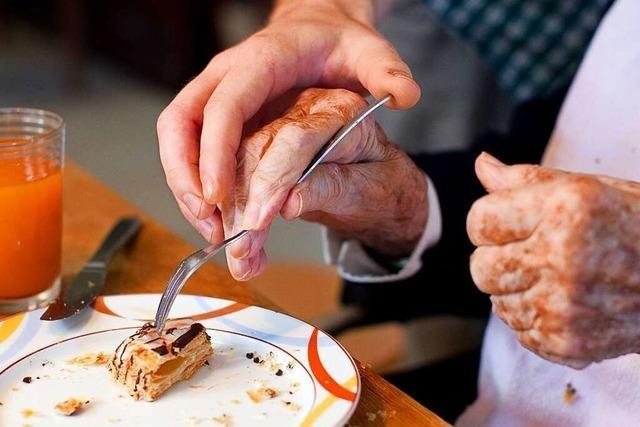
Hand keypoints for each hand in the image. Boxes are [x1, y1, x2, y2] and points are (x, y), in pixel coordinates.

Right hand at [157, 0, 420, 243]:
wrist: (318, 26)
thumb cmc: (339, 42)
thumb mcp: (368, 51)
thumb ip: (386, 71)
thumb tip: (406, 95)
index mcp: (260, 61)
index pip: (224, 107)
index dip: (214, 153)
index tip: (218, 197)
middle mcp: (227, 75)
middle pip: (181, 124)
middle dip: (187, 178)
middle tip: (210, 225)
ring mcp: (216, 92)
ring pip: (177, 138)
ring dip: (185, 186)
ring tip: (211, 230)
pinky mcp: (215, 112)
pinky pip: (190, 146)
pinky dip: (196, 181)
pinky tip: (216, 215)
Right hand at [222, 88, 427, 280]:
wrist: (381, 191)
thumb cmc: (384, 187)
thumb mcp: (370, 190)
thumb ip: (332, 188)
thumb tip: (289, 201)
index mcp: (339, 109)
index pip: (294, 139)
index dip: (271, 180)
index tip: (256, 221)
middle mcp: (303, 109)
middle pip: (254, 149)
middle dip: (241, 205)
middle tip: (242, 250)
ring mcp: (278, 125)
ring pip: (234, 165)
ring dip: (230, 215)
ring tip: (241, 258)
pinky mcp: (260, 147)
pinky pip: (230, 176)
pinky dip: (229, 215)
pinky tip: (239, 247)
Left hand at [467, 153, 639, 367]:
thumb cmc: (636, 225)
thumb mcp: (587, 189)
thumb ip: (526, 180)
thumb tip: (481, 165)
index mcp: (563, 209)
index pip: (479, 221)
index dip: (492, 222)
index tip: (514, 224)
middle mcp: (560, 258)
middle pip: (480, 267)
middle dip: (500, 258)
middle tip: (536, 252)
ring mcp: (563, 306)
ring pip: (497, 303)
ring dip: (518, 291)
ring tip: (558, 278)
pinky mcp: (568, 342)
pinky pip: (520, 332)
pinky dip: (536, 319)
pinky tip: (568, 303)